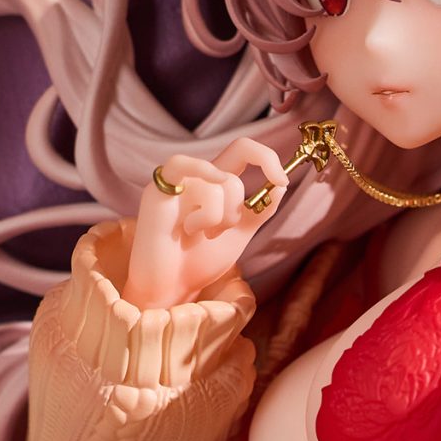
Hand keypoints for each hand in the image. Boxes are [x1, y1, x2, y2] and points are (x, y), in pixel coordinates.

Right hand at [125, 136, 288, 309]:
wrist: (171, 289)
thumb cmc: (198, 261)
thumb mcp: (239, 234)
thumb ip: (259, 210)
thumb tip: (281, 185)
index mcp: (216, 184)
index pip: (243, 151)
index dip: (267, 158)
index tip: (282, 181)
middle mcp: (196, 178)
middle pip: (233, 178)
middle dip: (235, 213)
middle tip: (216, 235)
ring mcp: (177, 183)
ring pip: (216, 186)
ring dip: (214, 220)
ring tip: (195, 235)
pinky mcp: (157, 191)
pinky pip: (180, 165)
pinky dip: (200, 176)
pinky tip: (198, 201)